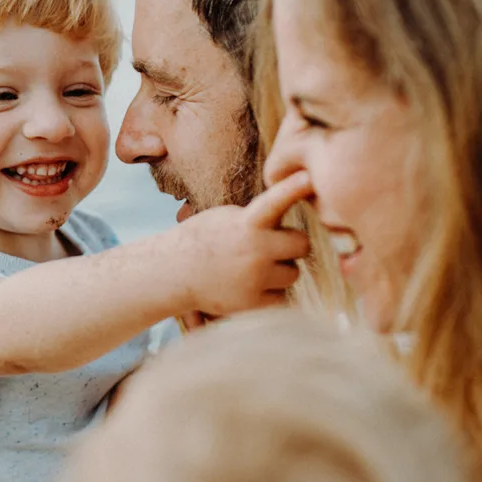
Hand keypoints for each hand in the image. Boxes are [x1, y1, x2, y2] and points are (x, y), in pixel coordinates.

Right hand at [166, 171, 314, 315]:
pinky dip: (270, 294)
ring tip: (255, 269)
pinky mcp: (252, 303)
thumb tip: (292, 210)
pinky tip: (250, 286)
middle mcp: (255, 250)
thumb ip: (260, 215)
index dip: (293, 188)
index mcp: (247, 223)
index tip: (308, 177)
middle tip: (275, 247)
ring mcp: (255, 278)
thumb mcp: (227, 217)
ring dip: (280, 271)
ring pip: (292, 274)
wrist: (172, 272)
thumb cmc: (203, 240)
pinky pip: (281, 298)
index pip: (275, 202)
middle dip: (291, 246)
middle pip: (302, 245)